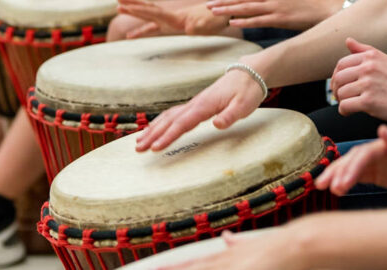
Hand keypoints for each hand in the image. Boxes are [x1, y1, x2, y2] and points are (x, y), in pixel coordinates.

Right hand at [118, 0, 229, 37]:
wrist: (221, 15)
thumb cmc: (217, 19)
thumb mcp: (211, 22)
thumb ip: (202, 23)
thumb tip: (195, 27)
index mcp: (176, 17)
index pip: (154, 12)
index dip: (140, 10)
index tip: (126, 7)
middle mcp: (170, 17)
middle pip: (148, 10)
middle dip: (133, 7)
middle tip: (118, 3)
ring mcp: (170, 20)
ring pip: (149, 15)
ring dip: (135, 12)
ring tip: (119, 9)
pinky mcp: (173, 25)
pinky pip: (154, 27)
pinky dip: (142, 30)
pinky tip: (131, 36)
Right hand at [136, 70, 263, 151]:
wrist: (248, 73)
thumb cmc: (247, 91)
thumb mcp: (244, 105)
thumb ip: (230, 116)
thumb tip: (217, 125)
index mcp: (204, 105)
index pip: (182, 123)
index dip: (168, 136)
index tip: (156, 148)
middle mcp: (195, 104)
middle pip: (169, 121)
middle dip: (153, 135)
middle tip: (138, 148)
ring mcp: (194, 104)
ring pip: (168, 117)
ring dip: (153, 129)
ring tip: (139, 141)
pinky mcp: (196, 105)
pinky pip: (173, 114)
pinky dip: (161, 122)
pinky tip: (154, 129)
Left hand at [158, 229, 307, 269]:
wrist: (303, 242)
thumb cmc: (286, 245)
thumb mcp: (258, 244)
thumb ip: (241, 244)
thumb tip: (227, 238)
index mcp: (229, 255)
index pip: (194, 264)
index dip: (174, 267)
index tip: (155, 269)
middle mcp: (227, 261)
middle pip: (192, 268)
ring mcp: (234, 267)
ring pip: (201, 269)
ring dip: (183, 269)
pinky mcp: (241, 269)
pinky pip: (216, 269)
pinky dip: (201, 269)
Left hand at [207, 0, 342, 29]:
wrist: (327, 8)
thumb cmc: (310, 2)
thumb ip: (275, 0)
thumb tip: (267, 2)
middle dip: (224, 1)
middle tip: (208, 5)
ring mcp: (276, 7)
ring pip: (247, 8)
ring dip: (229, 10)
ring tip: (213, 12)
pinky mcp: (281, 18)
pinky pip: (259, 20)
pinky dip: (245, 21)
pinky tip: (233, 23)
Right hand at [315, 125, 386, 202]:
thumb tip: (381, 129)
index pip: (367, 153)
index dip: (352, 167)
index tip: (342, 182)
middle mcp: (386, 151)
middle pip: (355, 158)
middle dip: (339, 171)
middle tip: (325, 185)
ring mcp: (384, 163)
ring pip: (354, 167)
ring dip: (338, 176)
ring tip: (324, 187)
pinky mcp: (384, 175)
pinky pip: (360, 176)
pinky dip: (347, 181)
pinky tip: (336, 188)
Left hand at [332, 38, 386, 124]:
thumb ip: (366, 51)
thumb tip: (348, 41)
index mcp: (371, 57)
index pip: (341, 64)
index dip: (337, 76)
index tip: (341, 85)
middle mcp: (368, 68)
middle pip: (338, 78)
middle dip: (337, 89)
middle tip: (342, 97)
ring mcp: (368, 84)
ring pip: (341, 93)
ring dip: (342, 101)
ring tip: (350, 106)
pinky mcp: (369, 102)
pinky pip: (345, 106)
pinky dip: (344, 111)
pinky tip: (350, 112)